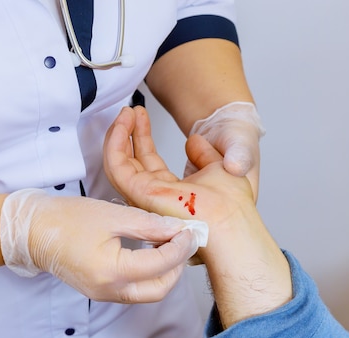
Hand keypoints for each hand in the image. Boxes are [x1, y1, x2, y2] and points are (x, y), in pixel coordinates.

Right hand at [0, 189, 199, 302]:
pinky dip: (151, 274)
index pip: (161, 264)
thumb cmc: (66, 219)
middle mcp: (109, 290)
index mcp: (112, 271)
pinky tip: (153, 252)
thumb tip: (178, 229)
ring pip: (149, 293)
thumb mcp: (113, 216)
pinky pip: (135, 290)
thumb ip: (149, 225)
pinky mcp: (102, 292)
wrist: (33, 231)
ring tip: (171, 244)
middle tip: (185, 241)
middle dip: (178, 265)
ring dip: (167, 272)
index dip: (181, 246)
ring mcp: (105, 295)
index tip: (191, 230)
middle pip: (160, 289)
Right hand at [103, 106, 254, 229]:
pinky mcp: (140, 193)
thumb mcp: (219, 166)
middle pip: (131, 160)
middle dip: (127, 132)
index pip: (149, 161)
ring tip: (125, 112)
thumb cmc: (232, 203)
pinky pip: (118, 167)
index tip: (142, 116)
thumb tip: (194, 142)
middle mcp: (157, 195)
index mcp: (174, 191)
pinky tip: (122, 125)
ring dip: (118, 135)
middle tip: (129, 110)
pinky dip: (115, 144)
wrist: (233, 216)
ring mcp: (146, 195)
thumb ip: (204, 155)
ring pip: (119, 163)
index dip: (143, 136)